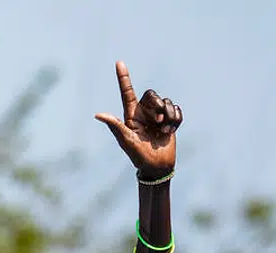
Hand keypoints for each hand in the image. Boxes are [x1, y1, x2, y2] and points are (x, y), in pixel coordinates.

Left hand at [94, 62, 181, 178]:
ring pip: (167, 102)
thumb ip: (115, 126)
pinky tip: (171, 132)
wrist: (158, 166)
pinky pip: (177, 110)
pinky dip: (176, 120)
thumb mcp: (127, 141)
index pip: (127, 93)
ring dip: (168, 118)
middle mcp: (144, 112)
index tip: (119, 63)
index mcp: (131, 115)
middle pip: (152, 95)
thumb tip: (98, 114)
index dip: (123, 78)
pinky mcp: (171, 119)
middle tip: (157, 124)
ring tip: (163, 132)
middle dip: (157, 108)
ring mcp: (158, 115)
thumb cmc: (139, 156)